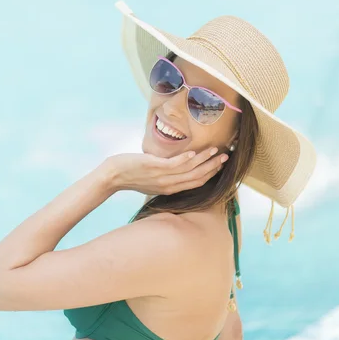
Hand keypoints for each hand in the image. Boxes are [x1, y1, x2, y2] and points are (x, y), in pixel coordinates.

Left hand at [104, 147, 228, 194]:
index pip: (195, 182)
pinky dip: (185, 159)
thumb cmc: (131, 176)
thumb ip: (165, 175)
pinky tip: (193, 152)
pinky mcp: (153, 168)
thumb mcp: (152, 179)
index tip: (221, 165)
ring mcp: (162, 177)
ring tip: (216, 150)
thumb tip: (175, 165)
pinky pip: (173, 164)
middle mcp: (169, 185)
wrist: (112, 177)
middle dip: (213, 167)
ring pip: (189, 170)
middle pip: (197, 177)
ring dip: (204, 160)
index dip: (210, 174)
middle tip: (226, 156)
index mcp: (170, 188)